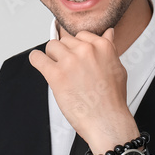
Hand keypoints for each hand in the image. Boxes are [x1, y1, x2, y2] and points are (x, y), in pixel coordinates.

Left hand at [28, 27, 137, 152]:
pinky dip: (36, 60)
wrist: (106, 121)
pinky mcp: (55, 74)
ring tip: (58, 71)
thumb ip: (109, 48)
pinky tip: (40, 65)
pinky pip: (37, 58)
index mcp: (102, 46)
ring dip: (52, 57)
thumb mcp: (118, 68)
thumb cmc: (112, 100)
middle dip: (65, 53)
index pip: (81, 35)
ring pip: (51, 46)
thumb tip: (108, 33)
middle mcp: (85, 50)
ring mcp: (70, 61)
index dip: (76, 48)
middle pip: (64, 41)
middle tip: (69, 70)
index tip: (76, 58)